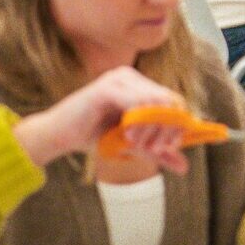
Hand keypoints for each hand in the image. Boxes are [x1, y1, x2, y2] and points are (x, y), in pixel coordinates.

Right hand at [10, 66, 189, 171]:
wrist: (59, 135)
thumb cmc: (94, 136)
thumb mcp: (132, 145)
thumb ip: (157, 152)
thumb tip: (184, 167)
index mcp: (140, 84)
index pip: (173, 100)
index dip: (177, 125)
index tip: (168, 147)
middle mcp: (131, 76)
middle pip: (168, 101)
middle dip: (166, 129)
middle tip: (155, 149)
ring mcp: (118, 79)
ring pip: (155, 103)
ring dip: (152, 129)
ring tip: (138, 143)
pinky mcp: (107, 88)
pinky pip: (137, 103)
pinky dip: (139, 124)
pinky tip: (129, 137)